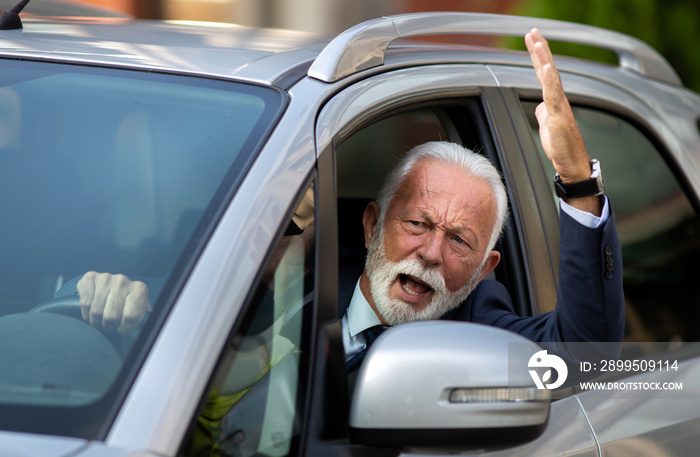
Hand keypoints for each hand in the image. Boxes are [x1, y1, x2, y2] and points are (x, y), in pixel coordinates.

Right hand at [77, 271, 149, 334]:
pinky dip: (86, 313)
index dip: (124, 329)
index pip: (130, 317)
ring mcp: (106, 278)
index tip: (122, 330)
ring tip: (101, 321)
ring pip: (96, 312)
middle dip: (109, 326)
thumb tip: (142, 333)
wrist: (115, 287)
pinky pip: (85, 303)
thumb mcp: (139, 311)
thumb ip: (141, 319)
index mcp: (139, 289)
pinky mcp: (90, 277)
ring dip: (96, 322)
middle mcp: (122, 281)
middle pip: (111, 316)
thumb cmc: (128, 304)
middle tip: (110, 325)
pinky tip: (92, 311)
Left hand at [525, 28, 600, 215]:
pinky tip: (547, 68)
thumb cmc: (561, 147)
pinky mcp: (560, 117)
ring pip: (552, 79)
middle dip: (540, 50)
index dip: (537, 57)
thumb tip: (539, 106)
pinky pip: (555, 96)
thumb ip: (543, 113)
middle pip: (547, 70)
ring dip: (544, 59)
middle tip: (532, 31)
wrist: (572, 164)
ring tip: (538, 42)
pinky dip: (551, 81)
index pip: (543, 74)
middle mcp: (558, 100)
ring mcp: (560, 107)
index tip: (531, 39)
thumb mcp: (547, 126)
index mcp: (553, 101)